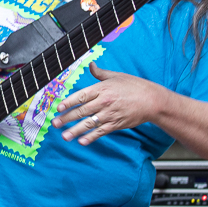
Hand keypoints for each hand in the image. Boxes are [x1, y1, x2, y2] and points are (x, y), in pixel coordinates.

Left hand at [52, 62, 168, 144]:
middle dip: (67, 118)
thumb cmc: (134, 86)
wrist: (152, 100)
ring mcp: (110, 114)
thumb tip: (90, 64)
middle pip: (82, 111)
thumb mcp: (116, 76)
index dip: (68, 102)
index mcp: (102, 89)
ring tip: (65, 136)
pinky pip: (101, 132)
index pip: (81, 96)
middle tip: (55, 124)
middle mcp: (104, 102)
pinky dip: (91, 137)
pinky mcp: (116, 124)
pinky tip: (82, 141)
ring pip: (89, 123)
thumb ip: (100, 73)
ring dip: (76, 131)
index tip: (58, 108)